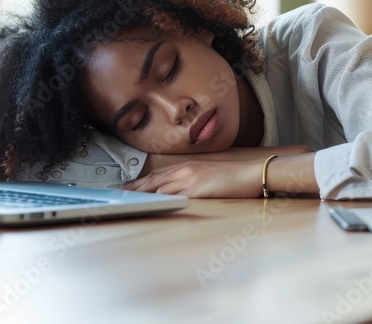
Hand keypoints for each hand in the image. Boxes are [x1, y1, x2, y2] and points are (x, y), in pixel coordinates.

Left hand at [124, 159, 264, 197]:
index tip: (128, 187)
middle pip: (153, 180)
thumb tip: (179, 191)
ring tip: (127, 201)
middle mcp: (185, 170)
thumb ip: (192, 180)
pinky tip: (148, 205)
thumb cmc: (234, 177)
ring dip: (141, 195)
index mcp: (188, 166)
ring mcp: (189, 179)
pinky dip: (158, 200)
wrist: (251, 173)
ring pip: (158, 187)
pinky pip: (172, 196)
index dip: (141, 181)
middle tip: (119, 194)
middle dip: (134, 188)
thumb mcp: (208, 175)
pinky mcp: (196, 189)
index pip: (158, 174)